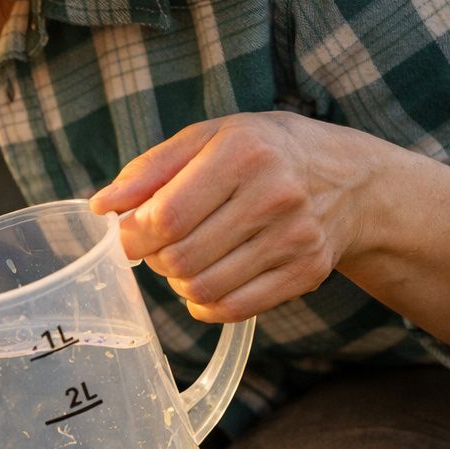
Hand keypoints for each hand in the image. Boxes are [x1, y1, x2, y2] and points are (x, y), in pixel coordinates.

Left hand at [89, 112, 373, 323]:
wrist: (348, 178)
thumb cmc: (260, 153)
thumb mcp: (206, 139)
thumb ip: (148, 170)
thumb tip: (101, 206)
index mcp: (243, 153)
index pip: (166, 217)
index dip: (133, 237)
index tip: (129, 236)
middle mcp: (274, 195)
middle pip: (180, 258)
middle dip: (157, 258)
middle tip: (162, 245)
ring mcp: (294, 237)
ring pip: (202, 288)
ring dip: (180, 281)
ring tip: (189, 258)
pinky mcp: (305, 272)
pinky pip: (231, 309)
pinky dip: (205, 303)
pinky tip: (209, 279)